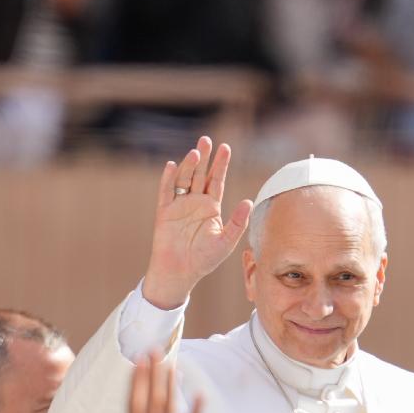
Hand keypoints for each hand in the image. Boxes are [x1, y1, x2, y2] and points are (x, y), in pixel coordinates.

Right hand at [128, 352, 201, 412]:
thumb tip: (148, 412)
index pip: (133, 404)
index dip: (137, 382)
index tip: (139, 360)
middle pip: (151, 401)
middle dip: (153, 374)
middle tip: (156, 350)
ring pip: (167, 411)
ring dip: (170, 385)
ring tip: (172, 363)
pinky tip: (199, 395)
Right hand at [142, 136, 252, 309]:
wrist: (180, 272)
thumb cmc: (204, 259)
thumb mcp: (226, 241)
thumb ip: (237, 222)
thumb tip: (248, 202)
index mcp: (211, 207)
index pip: (217, 181)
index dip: (221, 165)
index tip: (225, 148)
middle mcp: (195, 202)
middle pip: (201, 174)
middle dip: (204, 158)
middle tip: (207, 140)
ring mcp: (179, 205)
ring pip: (184, 179)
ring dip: (189, 165)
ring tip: (196, 151)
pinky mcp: (164, 211)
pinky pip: (166, 191)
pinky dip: (168, 178)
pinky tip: (173, 165)